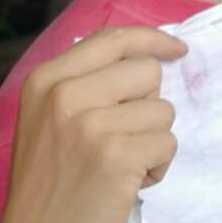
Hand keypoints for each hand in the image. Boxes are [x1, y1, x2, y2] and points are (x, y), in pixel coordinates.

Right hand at [1, 27, 187, 222]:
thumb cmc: (48, 183)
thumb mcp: (49, 119)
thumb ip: (87, 82)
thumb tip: (149, 54)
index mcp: (44, 81)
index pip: (112, 39)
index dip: (152, 40)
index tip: (176, 49)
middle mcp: (63, 95)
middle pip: (147, 70)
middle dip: (148, 104)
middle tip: (122, 136)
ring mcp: (89, 125)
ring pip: (163, 109)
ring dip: (152, 141)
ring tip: (119, 165)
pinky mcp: (115, 156)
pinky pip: (168, 143)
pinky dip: (157, 167)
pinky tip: (128, 183)